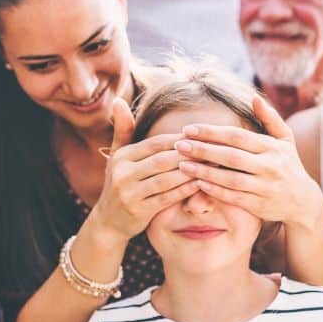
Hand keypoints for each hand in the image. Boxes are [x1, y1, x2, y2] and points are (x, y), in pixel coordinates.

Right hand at [88, 98, 199, 242]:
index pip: (156, 143)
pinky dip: (184, 190)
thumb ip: (123, 129)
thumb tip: (119, 100)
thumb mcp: (117, 156)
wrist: (108, 221)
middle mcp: (123, 173)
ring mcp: (129, 193)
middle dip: (189, 154)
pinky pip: (166, 198)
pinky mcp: (139, 211)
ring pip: (166, 179)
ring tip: (211, 166)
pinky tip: (201, 184)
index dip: (179, 139)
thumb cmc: (121, 183)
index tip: (201, 136)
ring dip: (191, 171)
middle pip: (162, 160)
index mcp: (122, 157)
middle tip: (213, 150)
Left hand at [174, 95, 322, 228]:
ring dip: (204, 172)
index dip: (212, 132)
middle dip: (203, 150)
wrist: (303, 201)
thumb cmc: (289, 165)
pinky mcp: (259, 206)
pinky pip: (233, 197)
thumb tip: (254, 98)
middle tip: (179, 145)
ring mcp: (264, 187)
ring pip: (229, 179)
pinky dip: (214, 190)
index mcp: (271, 147)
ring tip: (182, 165)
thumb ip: (269, 118)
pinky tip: (197, 183)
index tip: (189, 129)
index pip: (237, 137)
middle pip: (230, 156)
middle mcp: (269, 166)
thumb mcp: (285, 139)